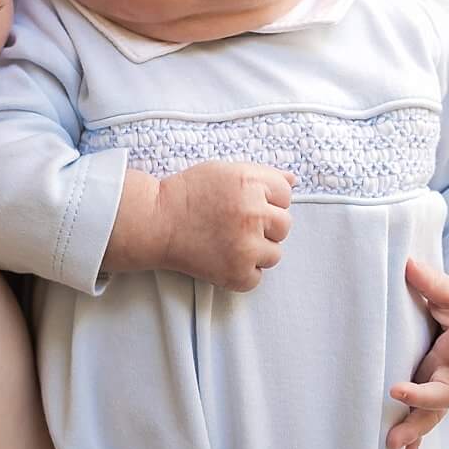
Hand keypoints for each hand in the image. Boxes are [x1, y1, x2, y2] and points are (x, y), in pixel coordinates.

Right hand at [105, 160, 293, 288]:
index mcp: (251, 184)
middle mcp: (252, 213)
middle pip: (284, 225)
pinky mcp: (237, 272)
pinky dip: (242, 273)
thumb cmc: (188, 195)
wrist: (155, 222)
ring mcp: (246, 246)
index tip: (242, 205)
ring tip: (227, 243)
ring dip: (256, 251)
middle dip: (264, 227)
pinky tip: (222, 259)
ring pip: (274, 254)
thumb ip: (262, 175)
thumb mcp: (225, 171)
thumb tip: (293, 181)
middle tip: (234, 226)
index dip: (265, 201)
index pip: (285, 195)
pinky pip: (257, 277)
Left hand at [387, 258, 448, 448]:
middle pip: (448, 393)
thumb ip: (432, 282)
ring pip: (436, 411)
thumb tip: (408, 264)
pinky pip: (428, 416)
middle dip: (425, 407)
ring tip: (394, 445)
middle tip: (400, 423)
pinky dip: (418, 435)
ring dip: (417, 429)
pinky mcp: (436, 391)